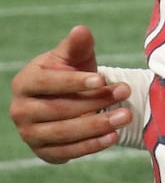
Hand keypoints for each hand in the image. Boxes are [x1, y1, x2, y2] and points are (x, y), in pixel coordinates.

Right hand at [8, 25, 132, 163]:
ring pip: (62, 132)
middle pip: (57, 109)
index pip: (47, 82)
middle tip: (124, 94)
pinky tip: (113, 136)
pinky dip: (91, 146)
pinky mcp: (43, 152)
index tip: (103, 79)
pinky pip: (66, 152)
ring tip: (125, 117)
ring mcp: (29, 133)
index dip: (75, 82)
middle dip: (94, 102)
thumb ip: (77, 46)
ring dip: (96, 126)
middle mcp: (20, 110)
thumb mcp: (75, 57)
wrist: (71, 100)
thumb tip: (81, 30)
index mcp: (25, 82)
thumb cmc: (72, 73)